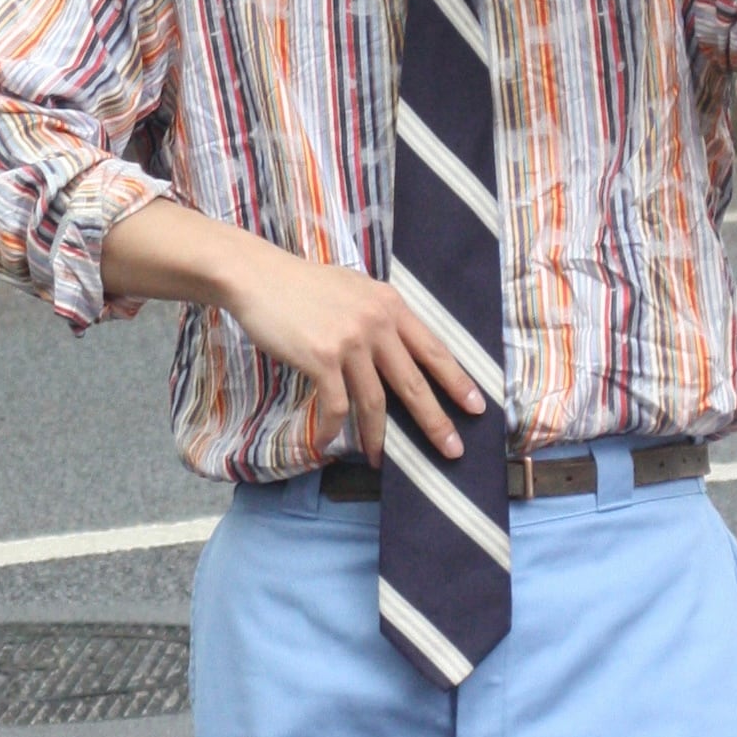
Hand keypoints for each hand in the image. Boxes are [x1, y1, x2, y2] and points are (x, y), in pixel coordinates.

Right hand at [227, 240, 487, 465]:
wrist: (259, 277)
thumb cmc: (303, 285)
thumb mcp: (354, 290)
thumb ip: (379, 315)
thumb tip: (398, 344)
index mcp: (390, 305)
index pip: (434, 349)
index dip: (457, 381)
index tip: (477, 406)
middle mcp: (377, 323)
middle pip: (414, 382)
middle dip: (436, 420)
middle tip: (453, 449)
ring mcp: (350, 341)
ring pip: (376, 401)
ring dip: (379, 437)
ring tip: (382, 460)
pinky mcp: (322, 358)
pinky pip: (336, 405)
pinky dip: (333, 429)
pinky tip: (329, 442)